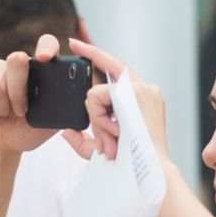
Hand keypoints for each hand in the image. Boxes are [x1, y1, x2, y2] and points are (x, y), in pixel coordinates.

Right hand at [0, 35, 59, 154]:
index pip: (47, 44)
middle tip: (21, 111)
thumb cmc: (27, 131)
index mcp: (41, 70)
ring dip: (3, 108)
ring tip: (6, 114)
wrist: (1, 143)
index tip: (45, 58)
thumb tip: (74, 101)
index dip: (46, 47)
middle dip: (18, 93)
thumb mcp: (50, 125)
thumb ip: (62, 111)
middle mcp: (19, 64)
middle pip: (16, 60)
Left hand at [63, 39, 168, 163]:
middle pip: (109, 66)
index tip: (77, 44)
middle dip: (89, 53)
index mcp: (142, 100)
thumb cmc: (131, 166)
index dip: (97, 55)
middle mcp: (146, 89)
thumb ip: (84, 141)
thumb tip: (64, 131)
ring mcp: (142, 89)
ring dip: (95, 119)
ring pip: (96, 93)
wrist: (151, 173)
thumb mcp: (104, 151)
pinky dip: (97, 118)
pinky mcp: (134, 93)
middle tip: (71, 43)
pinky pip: (97, 98)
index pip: (118, 69)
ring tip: (110, 138)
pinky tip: (113, 131)